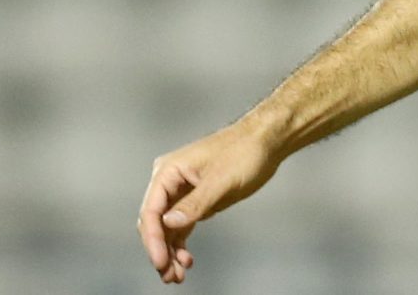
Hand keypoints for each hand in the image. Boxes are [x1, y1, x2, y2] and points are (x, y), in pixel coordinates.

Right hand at [137, 122, 283, 283]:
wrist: (266, 141)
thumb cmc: (245, 151)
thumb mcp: (221, 180)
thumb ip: (195, 203)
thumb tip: (168, 222)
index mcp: (168, 171)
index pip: (151, 211)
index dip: (153, 239)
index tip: (160, 261)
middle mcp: (170, 181)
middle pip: (155, 222)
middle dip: (160, 250)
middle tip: (168, 275)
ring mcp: (181, 191)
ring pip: (167, 228)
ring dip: (170, 252)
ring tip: (176, 276)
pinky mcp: (195, 199)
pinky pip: (180, 226)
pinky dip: (180, 243)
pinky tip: (186, 259)